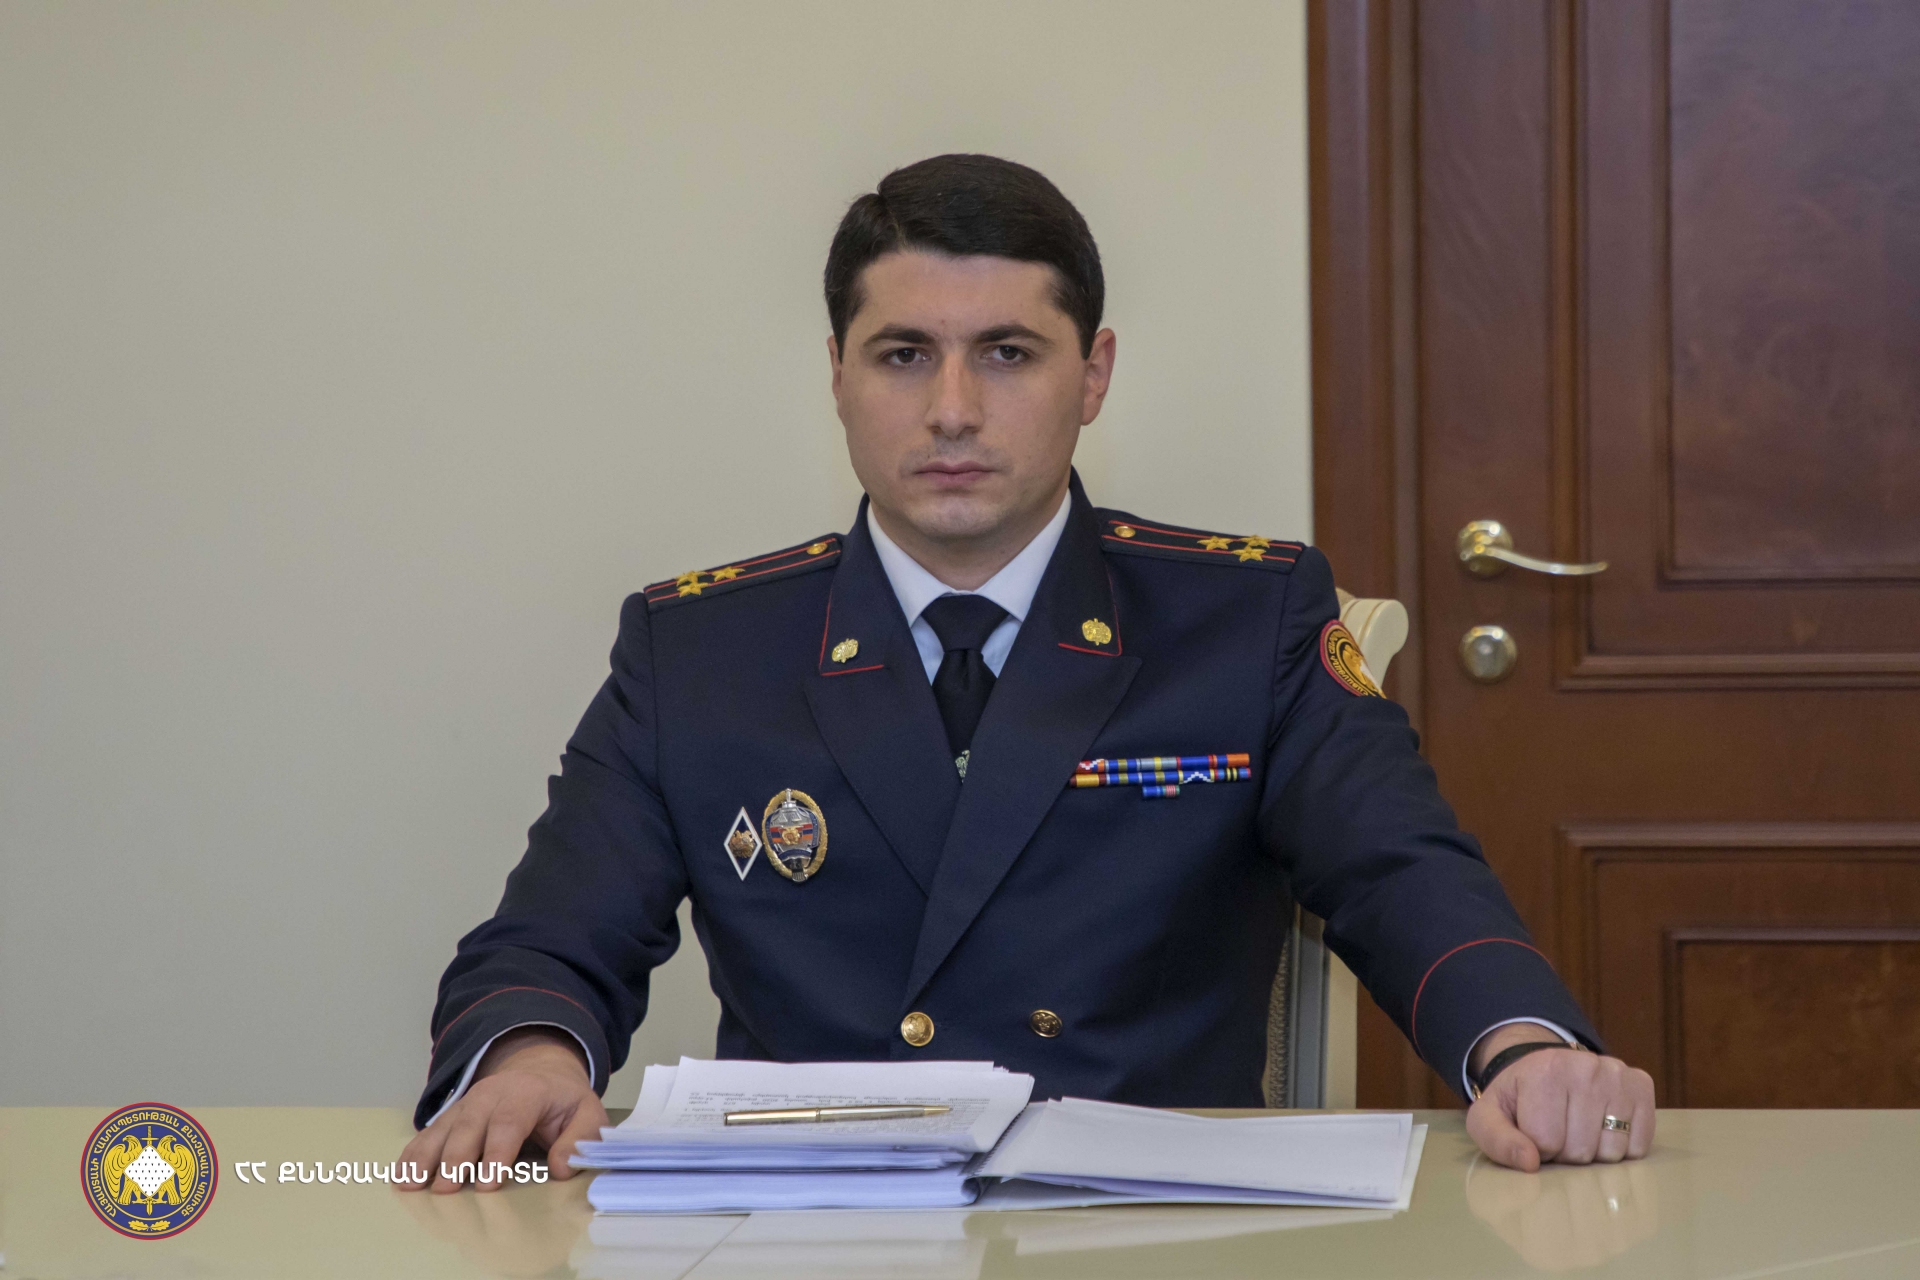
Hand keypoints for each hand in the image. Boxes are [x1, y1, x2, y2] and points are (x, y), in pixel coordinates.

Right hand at [399, 1028, 607, 1193]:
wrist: (540, 1073)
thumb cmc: (564, 1102)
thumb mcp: (586, 1113)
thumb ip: (579, 1139)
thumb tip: (563, 1167)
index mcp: (526, 1092)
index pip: (509, 1121)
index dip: (497, 1152)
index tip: (487, 1183)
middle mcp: (491, 1094)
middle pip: (470, 1125)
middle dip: (456, 1158)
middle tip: (447, 1190)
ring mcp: (467, 1104)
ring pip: (444, 1129)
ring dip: (426, 1156)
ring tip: (411, 1183)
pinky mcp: (453, 1116)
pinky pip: (430, 1133)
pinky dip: (414, 1153)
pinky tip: (402, 1174)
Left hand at [1465, 1027, 1654, 1170]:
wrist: (1545, 1070)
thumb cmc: (1518, 1100)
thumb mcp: (1489, 1117)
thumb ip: (1498, 1141)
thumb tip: (1529, 1162)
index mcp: (1544, 1071)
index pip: (1545, 1143)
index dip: (1538, 1149)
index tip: (1534, 1132)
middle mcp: (1586, 1066)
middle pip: (1580, 1151)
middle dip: (1566, 1153)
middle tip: (1558, 1132)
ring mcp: (1617, 1074)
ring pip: (1612, 1153)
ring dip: (1594, 1153)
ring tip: (1579, 1129)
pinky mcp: (1641, 1085)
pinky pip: (1639, 1147)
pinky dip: (1622, 1148)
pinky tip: (1603, 1127)